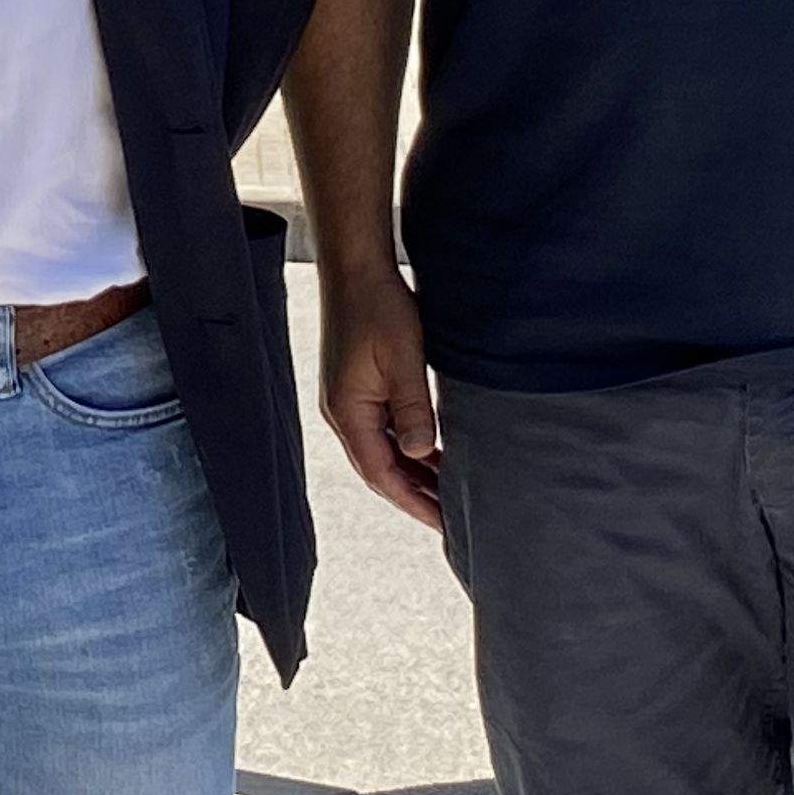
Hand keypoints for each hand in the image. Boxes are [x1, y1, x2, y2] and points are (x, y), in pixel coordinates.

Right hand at [318, 264, 443, 528]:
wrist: (356, 269)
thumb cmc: (378, 309)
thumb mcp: (403, 361)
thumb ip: (412, 410)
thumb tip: (419, 456)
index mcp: (348, 411)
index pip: (381, 473)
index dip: (414, 502)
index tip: (444, 525)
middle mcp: (342, 411)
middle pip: (378, 469)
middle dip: (413, 496)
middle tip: (451, 520)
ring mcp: (347, 399)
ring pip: (381, 451)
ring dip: (411, 473)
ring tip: (447, 494)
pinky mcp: (356, 387)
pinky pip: (381, 431)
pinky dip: (406, 449)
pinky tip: (431, 454)